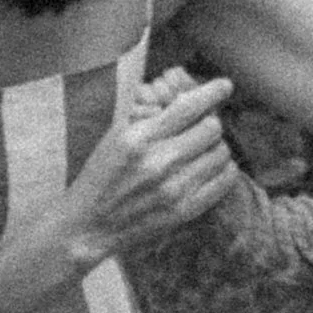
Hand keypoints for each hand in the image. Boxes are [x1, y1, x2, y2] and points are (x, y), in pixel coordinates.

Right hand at [60, 68, 238, 267]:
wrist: (87, 226)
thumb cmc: (100, 177)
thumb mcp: (114, 137)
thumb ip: (147, 117)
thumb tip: (183, 96)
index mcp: (138, 138)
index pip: (188, 106)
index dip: (212, 92)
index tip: (225, 85)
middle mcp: (158, 162)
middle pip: (211, 128)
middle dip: (211, 122)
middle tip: (204, 126)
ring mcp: (173, 188)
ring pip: (221, 154)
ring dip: (217, 146)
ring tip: (206, 149)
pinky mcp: (183, 211)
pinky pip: (224, 182)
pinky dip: (225, 170)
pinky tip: (214, 167)